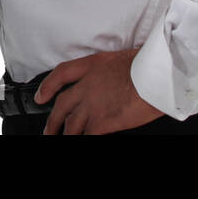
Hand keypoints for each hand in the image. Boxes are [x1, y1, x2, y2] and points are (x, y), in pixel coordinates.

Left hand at [33, 48, 164, 134]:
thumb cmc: (148, 65)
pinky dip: (83, 138)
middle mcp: (87, 85)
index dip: (47, 86)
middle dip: (52, 120)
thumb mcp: (121, 59)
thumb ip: (108, 72)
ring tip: (61, 139)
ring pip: (71, 124)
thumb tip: (109, 81)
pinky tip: (83, 139)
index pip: (61, 74)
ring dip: (65, 134)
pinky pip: (86, 135)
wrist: (156, 75)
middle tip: (48, 130)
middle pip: (62, 105)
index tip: (41, 96)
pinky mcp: (102, 122)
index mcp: (92, 65)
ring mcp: (92, 104)